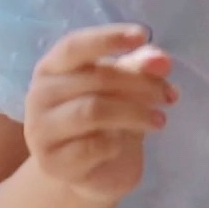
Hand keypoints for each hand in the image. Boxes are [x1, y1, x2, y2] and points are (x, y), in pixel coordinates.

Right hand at [20, 24, 174, 207]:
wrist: (91, 172)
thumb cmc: (106, 121)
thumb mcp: (125, 90)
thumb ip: (140, 70)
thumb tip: (161, 60)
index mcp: (53, 68)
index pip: (75, 46)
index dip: (108, 37)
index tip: (142, 35)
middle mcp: (39, 95)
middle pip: (96, 78)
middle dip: (140, 84)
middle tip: (169, 95)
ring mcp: (41, 130)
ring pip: (93, 110)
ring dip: (135, 113)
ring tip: (160, 120)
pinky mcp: (52, 162)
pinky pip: (93, 146)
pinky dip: (116, 143)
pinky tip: (123, 146)